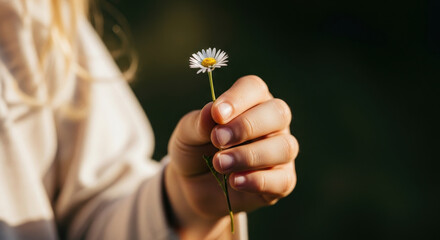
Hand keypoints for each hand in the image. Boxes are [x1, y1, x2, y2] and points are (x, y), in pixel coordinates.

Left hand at [165, 75, 298, 237]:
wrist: (193, 187)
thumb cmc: (195, 150)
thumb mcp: (187, 135)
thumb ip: (198, 123)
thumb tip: (211, 112)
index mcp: (250, 102)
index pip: (254, 88)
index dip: (238, 99)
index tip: (217, 114)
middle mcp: (272, 123)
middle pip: (278, 113)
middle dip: (247, 126)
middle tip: (218, 140)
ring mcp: (280, 152)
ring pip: (284, 147)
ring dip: (250, 156)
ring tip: (220, 164)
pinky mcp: (282, 180)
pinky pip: (283, 179)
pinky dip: (258, 180)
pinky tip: (234, 181)